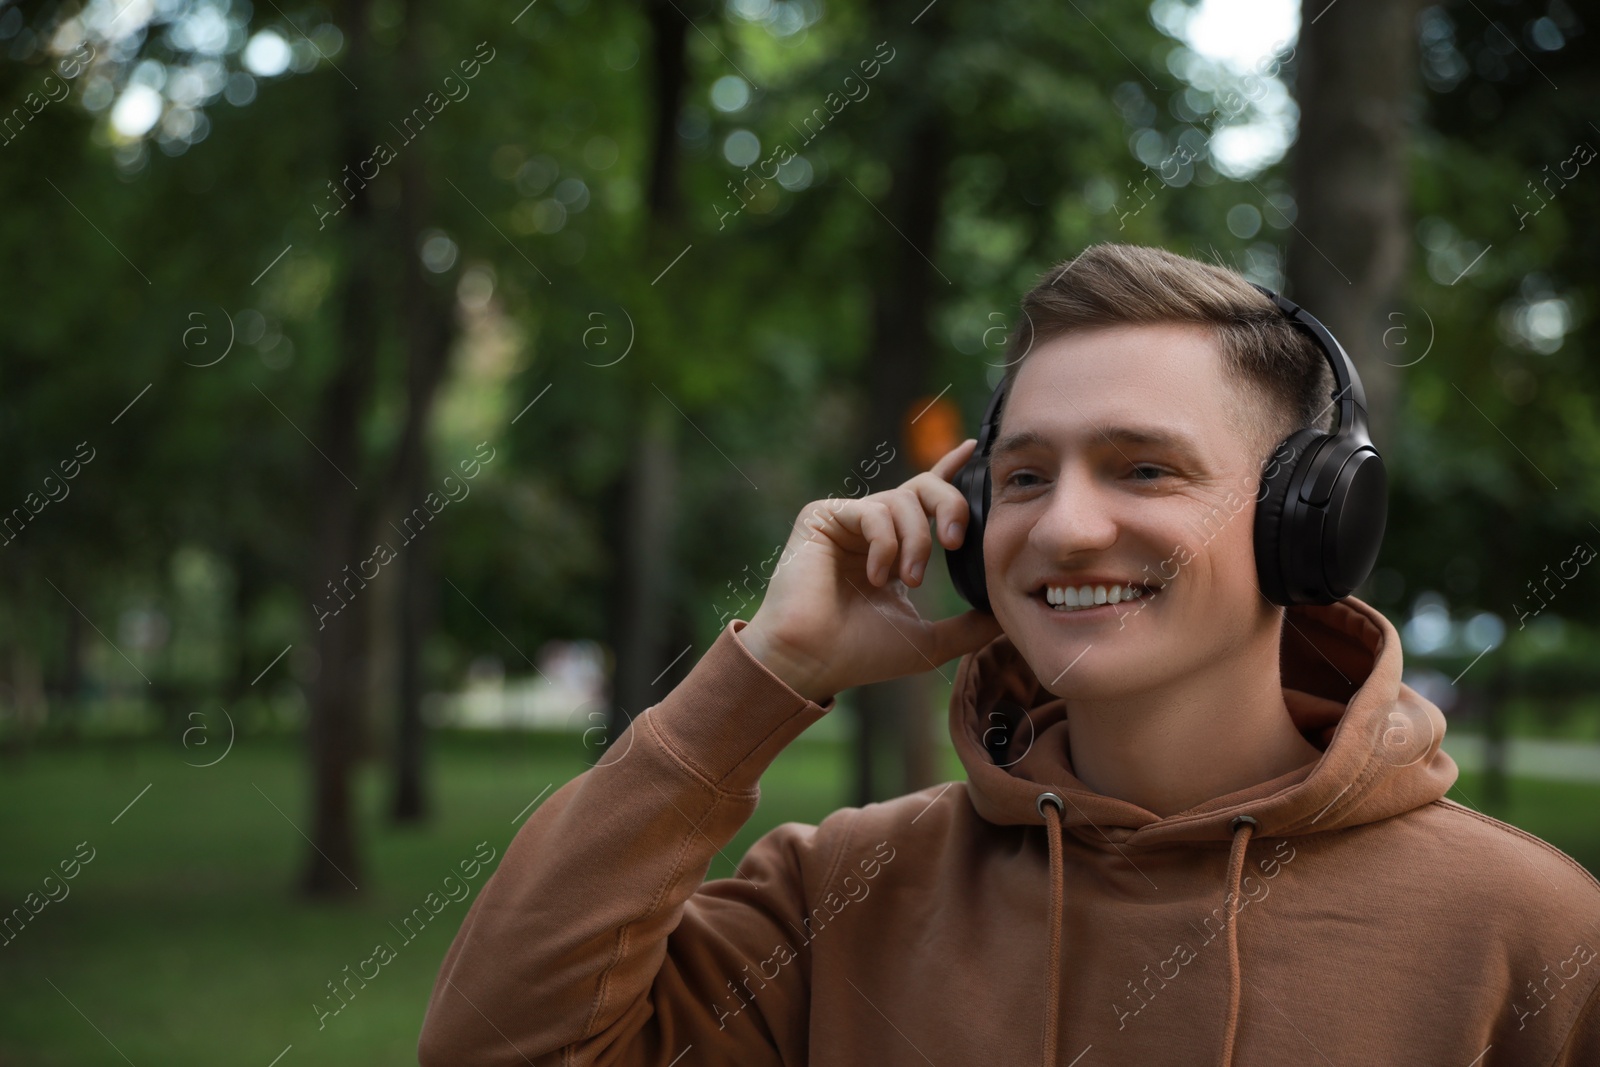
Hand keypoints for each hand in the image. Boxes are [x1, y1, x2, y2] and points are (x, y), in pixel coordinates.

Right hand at [738, 438, 1005, 703]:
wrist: (813, 662)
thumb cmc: (861, 654)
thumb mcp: (930, 641)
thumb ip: (968, 626)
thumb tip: (1005, 616)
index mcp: (895, 547)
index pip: (927, 500)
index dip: (950, 471)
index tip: (976, 451)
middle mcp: (872, 527)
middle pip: (924, 486)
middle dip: (950, 504)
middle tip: (954, 541)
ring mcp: (847, 520)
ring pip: (902, 500)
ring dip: (915, 541)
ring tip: (907, 580)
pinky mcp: (822, 516)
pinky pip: (872, 511)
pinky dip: (884, 544)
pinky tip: (875, 576)